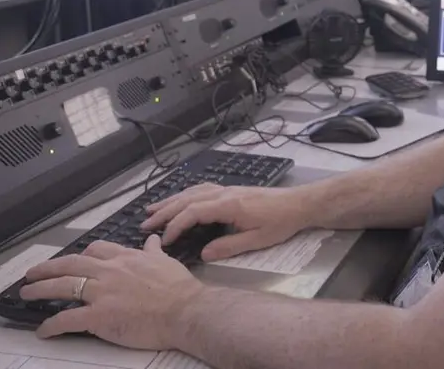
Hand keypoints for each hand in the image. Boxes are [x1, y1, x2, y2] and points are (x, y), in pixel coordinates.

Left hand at [20, 236, 202, 347]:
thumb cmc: (180, 289)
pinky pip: (68, 319)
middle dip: (47, 268)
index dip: (79, 254)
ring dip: (40, 289)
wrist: (186, 310)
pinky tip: (42, 331)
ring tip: (26, 293)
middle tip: (32, 273)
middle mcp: (110, 271)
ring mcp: (103, 293)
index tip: (72, 260)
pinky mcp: (100, 316)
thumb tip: (153, 239)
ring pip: (63, 287)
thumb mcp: (166, 261)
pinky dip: (52, 325)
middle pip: (70, 265)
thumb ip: (154, 251)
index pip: (96, 249)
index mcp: (126, 258)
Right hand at [141, 183, 312, 260]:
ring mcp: (227, 189)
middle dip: (164, 211)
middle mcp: (224, 193)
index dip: (175, 226)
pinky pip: (201, 189)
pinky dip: (185, 195)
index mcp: (228, 205)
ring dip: (171, 201)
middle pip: (187, 200)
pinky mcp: (231, 190)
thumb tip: (203, 254)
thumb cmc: (280, 223)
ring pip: (192, 192)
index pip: (193, 213)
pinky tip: (179, 200)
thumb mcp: (257, 241)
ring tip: (151, 210)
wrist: (299, 204)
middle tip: (144, 224)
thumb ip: (229, 247)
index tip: (164, 240)